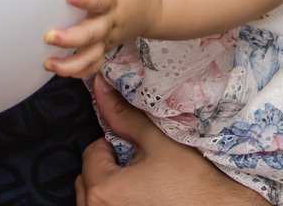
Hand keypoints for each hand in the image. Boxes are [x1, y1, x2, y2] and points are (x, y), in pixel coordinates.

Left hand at [44, 0, 155, 77]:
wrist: (153, 11)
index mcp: (114, 1)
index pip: (99, 1)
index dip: (84, 0)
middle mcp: (109, 24)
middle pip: (91, 35)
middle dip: (71, 39)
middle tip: (50, 37)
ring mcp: (106, 39)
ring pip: (91, 57)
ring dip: (70, 64)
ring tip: (49, 64)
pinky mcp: (103, 49)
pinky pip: (92, 65)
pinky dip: (77, 71)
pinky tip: (58, 70)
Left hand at [75, 75, 267, 205]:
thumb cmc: (193, 182)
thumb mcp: (157, 142)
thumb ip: (124, 116)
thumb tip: (100, 87)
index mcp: (103, 191)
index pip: (91, 154)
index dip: (114, 146)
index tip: (138, 150)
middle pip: (89, 179)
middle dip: (109, 169)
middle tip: (140, 167)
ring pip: (96, 199)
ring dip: (112, 189)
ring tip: (144, 186)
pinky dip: (121, 202)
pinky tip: (146, 200)